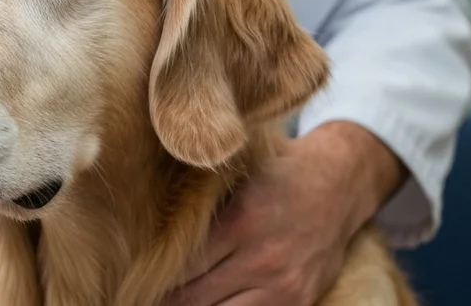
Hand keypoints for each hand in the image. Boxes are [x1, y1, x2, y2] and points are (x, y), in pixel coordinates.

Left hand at [161, 121, 406, 305]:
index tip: (133, 282)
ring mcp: (284, 285)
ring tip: (170, 304)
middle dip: (166, 302)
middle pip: (196, 298)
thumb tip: (145, 234)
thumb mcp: (233, 182)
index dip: (153, 280)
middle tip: (140, 299)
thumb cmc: (274, 178)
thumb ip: (197, 211)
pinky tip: (207, 303)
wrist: (337, 186)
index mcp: (240, 222)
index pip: (182, 266)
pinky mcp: (300, 301)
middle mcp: (263, 259)